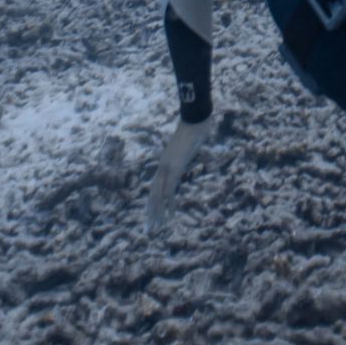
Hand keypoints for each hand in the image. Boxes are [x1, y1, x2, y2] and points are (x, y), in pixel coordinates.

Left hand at [146, 115, 212, 232]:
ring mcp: (167, 167)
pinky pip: (169, 190)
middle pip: (153, 193)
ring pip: (158, 195)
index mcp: (166, 161)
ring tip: (156, 227)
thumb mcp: (191, 144)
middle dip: (151, 211)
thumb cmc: (196, 126)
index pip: (156, 185)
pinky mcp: (174, 168)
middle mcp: (163, 165)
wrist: (196, 117)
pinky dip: (168, 205)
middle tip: (149, 227)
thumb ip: (190, 150)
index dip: (153, 200)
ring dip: (157, 213)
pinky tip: (169, 216)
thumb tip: (196, 145)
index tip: (152, 213)